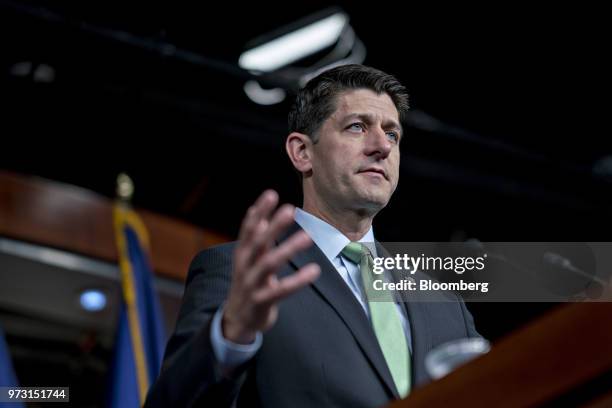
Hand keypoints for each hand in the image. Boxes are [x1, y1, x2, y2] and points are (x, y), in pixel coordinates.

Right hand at [223, 190, 320, 343]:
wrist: (236, 321)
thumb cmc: (248, 283)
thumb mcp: (248, 261)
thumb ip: (254, 239)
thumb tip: (259, 215)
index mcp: (242, 254)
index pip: (248, 229)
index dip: (259, 212)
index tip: (271, 194)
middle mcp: (244, 266)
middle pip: (258, 242)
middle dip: (273, 226)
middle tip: (289, 209)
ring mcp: (251, 284)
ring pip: (269, 264)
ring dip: (288, 249)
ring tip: (307, 237)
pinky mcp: (261, 301)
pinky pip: (281, 290)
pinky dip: (298, 280)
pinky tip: (314, 270)